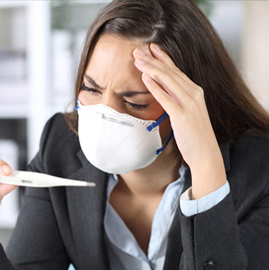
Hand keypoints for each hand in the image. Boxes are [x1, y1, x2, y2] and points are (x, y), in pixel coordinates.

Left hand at [133, 44, 225, 198]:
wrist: (205, 152)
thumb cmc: (194, 134)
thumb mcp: (187, 111)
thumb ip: (176, 99)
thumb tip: (162, 89)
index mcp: (195, 91)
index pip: (176, 70)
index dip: (163, 57)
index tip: (151, 48)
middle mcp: (194, 93)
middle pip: (170, 71)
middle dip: (153, 59)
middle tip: (138, 50)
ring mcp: (189, 103)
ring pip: (168, 80)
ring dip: (151, 68)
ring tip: (138, 59)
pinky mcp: (182, 114)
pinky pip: (166, 97)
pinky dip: (155, 86)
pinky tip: (145, 78)